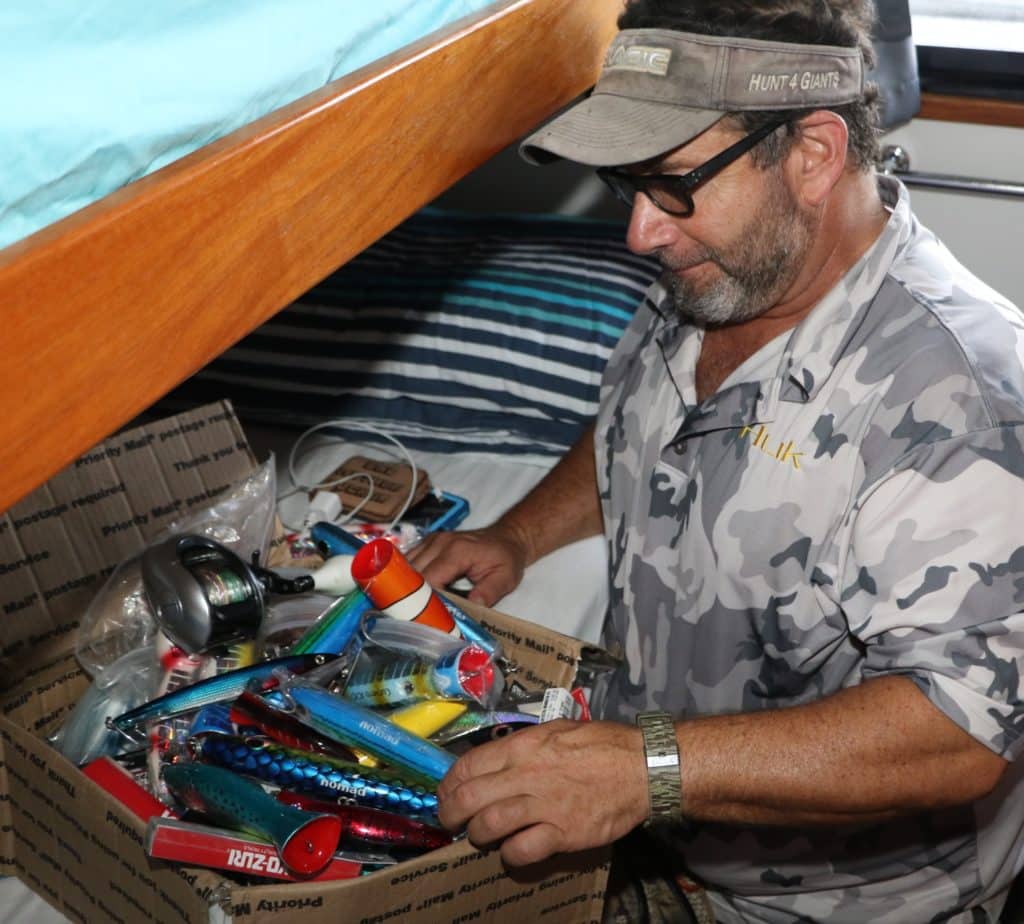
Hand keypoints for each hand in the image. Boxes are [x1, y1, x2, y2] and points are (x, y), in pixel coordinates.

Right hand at [407, 523, 531, 606]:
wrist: (507, 537)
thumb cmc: (507, 559)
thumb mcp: (506, 579)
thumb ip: (489, 593)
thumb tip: (471, 608)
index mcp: (457, 551)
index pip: (429, 579)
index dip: (424, 600)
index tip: (425, 619)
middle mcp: (440, 543)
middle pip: (412, 573)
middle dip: (412, 596)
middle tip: (416, 618)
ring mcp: (432, 540)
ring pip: (406, 565)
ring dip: (408, 586)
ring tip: (413, 607)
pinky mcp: (428, 542)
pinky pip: (410, 560)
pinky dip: (409, 576)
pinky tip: (415, 591)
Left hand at [437, 719, 648, 866]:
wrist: (642, 766)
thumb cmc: (600, 744)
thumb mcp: (555, 731)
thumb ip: (522, 747)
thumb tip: (494, 761)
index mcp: (522, 747)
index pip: (468, 765)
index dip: (448, 784)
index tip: (447, 794)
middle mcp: (526, 774)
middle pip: (468, 798)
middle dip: (451, 814)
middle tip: (451, 822)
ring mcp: (544, 805)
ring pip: (488, 825)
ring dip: (477, 835)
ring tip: (480, 837)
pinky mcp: (563, 832)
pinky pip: (522, 850)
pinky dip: (510, 855)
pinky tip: (513, 851)